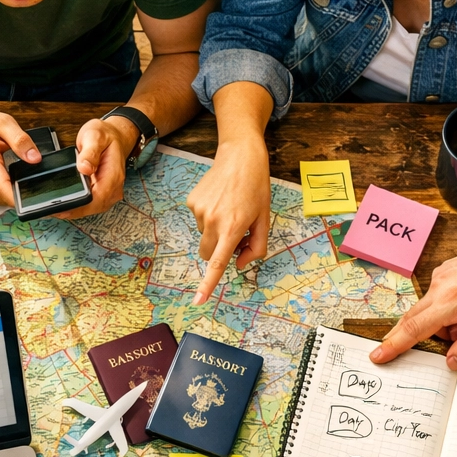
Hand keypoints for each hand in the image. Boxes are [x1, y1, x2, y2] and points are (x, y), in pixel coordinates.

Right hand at [0, 108, 40, 205]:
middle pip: (4, 194)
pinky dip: (3, 190)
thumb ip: (20, 140)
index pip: (0, 186)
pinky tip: (3, 176)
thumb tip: (34, 158)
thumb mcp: (2, 122)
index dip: (18, 197)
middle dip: (19, 188)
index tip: (32, 200)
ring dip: (11, 189)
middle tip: (24, 172)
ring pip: (1, 198)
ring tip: (10, 170)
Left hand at [57, 116, 135, 218]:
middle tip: (52, 209)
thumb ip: (90, 152)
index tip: (62, 208)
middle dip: (73, 210)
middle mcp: (114, 187)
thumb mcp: (95, 136)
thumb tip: (84, 168)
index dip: (79, 206)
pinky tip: (65, 203)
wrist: (114, 136)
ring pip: (92, 208)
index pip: (97, 198)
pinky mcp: (103, 193)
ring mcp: (109, 192)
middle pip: (93, 207)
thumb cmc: (105, 135)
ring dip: (74, 210)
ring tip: (55, 208)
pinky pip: (91, 204)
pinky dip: (78, 205)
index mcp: (113, 174)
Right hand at [185, 137, 270, 304]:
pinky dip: (210, 216)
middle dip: (219, 250)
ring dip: (216, 230)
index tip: (197, 301)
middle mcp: (213, 222)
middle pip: (208, 254)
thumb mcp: (264, 218)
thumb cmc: (256, 187)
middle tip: (237, 232)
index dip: (207, 285)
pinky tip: (220, 200)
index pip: (218, 263)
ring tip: (230, 208)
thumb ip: (256, 247)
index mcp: (233, 228)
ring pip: (205, 236)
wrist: (240, 155)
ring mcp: (199, 211)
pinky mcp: (192, 202)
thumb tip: (239, 264)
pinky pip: (199, 220)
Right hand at [370, 237, 456, 368]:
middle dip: (433, 332)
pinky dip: (450, 305)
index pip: (414, 328)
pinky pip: (438, 296)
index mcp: (451, 301)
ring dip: (447, 319)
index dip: (394, 344)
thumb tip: (450, 361)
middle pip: (416, 318)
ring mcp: (441, 274)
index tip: (377, 355)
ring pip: (431, 309)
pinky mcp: (445, 269)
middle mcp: (440, 285)